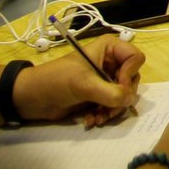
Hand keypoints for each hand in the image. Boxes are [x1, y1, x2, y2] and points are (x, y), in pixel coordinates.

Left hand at [23, 34, 144, 126]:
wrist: (32, 98)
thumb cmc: (56, 81)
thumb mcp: (84, 84)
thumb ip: (110, 93)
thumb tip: (130, 101)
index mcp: (109, 48)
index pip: (135, 58)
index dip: (130, 74)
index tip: (118, 88)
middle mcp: (110, 62)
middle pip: (132, 79)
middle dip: (121, 97)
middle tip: (108, 109)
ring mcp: (104, 79)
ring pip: (123, 95)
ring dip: (113, 109)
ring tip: (98, 118)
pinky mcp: (98, 94)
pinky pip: (113, 104)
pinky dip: (105, 113)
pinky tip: (92, 120)